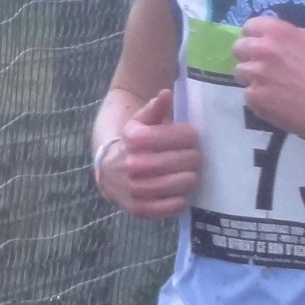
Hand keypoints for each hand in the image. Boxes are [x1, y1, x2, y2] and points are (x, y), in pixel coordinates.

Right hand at [97, 88, 199, 218]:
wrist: (109, 172)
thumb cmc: (132, 144)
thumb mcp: (140, 122)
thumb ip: (154, 108)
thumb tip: (166, 94)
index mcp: (136, 139)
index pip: (186, 137)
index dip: (192, 137)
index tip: (190, 139)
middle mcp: (134, 164)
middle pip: (190, 160)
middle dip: (195, 157)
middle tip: (192, 158)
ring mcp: (137, 189)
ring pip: (186, 182)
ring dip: (191, 177)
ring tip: (185, 173)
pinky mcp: (140, 210)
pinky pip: (176, 205)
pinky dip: (181, 197)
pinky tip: (176, 190)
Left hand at [232, 15, 304, 146]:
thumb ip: (290, 33)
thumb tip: (276, 36)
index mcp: (277, 32)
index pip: (249, 26)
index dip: (254, 35)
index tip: (259, 43)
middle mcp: (261, 50)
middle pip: (239, 47)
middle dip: (248, 55)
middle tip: (261, 64)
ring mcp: (255, 74)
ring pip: (240, 71)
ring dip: (251, 77)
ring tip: (267, 85)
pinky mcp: (253, 97)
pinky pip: (247, 93)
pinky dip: (258, 97)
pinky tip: (273, 100)